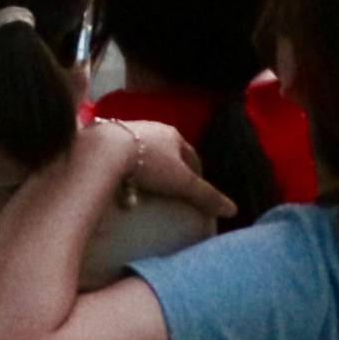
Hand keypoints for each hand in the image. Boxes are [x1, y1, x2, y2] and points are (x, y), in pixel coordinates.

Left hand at [97, 120, 222, 215]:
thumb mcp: (182, 182)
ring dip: (145, 169)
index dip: (195, 171)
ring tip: (145, 190)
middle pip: (166, 152)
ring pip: (143, 153)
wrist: (105, 149)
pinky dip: (125, 169)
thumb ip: (206, 196)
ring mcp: (127, 131)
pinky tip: (121, 183)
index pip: (191, 153)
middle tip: (170, 189)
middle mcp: (152, 128)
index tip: (195, 188)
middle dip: (169, 169)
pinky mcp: (106, 138)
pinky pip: (121, 156)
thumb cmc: (150, 163)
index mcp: (173, 135)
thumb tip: (233, 210)